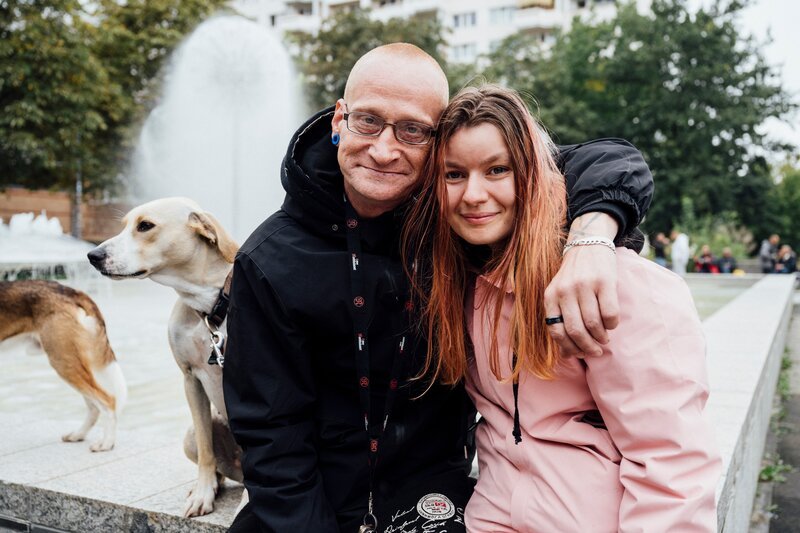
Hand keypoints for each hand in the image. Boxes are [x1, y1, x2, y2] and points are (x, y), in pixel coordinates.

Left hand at [544, 212, 619, 356]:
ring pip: (593, 324)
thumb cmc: (574, 277)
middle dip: (587, 347)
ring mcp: (584, 286)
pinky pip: (610, 313)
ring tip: (604, 338)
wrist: (588, 245)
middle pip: (576, 331)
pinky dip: (612, 324)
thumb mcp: (560, 294)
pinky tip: (611, 324)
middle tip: (596, 351)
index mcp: (551, 296)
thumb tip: (566, 355)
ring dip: (601, 337)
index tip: (579, 354)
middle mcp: (565, 291)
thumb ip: (560, 319)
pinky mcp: (604, 282)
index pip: (556, 331)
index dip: (569, 348)